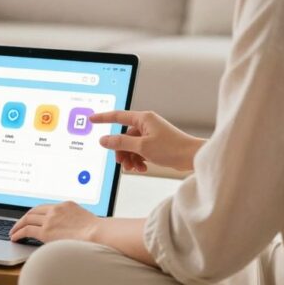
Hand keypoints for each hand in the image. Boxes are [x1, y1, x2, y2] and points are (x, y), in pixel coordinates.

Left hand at [9, 201, 98, 243]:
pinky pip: (27, 230)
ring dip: (18, 226)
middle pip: (33, 211)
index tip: (30, 218)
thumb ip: (74, 222)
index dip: (35, 214)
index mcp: (65, 205)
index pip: (45, 208)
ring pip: (27, 219)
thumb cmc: (97, 233)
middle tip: (17, 225)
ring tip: (13, 232)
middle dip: (24, 218)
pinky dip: (18, 233)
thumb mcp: (85, 220)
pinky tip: (15, 238)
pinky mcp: (46, 231)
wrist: (98, 234)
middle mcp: (55, 209)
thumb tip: (71, 232)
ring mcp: (50, 219)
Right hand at [90, 110, 204, 171]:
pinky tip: (142, 167)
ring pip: (131, 145)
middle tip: (122, 162)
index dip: (103, 118)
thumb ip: (120, 143)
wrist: (192, 157)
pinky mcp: (155, 144)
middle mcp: (146, 124)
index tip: (91, 119)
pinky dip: (138, 159)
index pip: (117, 116)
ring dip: (130, 157)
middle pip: (124, 136)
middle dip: (121, 150)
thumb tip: (104, 140)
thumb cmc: (172, 148)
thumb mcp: (142, 146)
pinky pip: (140, 150)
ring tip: (135, 167)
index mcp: (143, 118)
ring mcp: (151, 134)